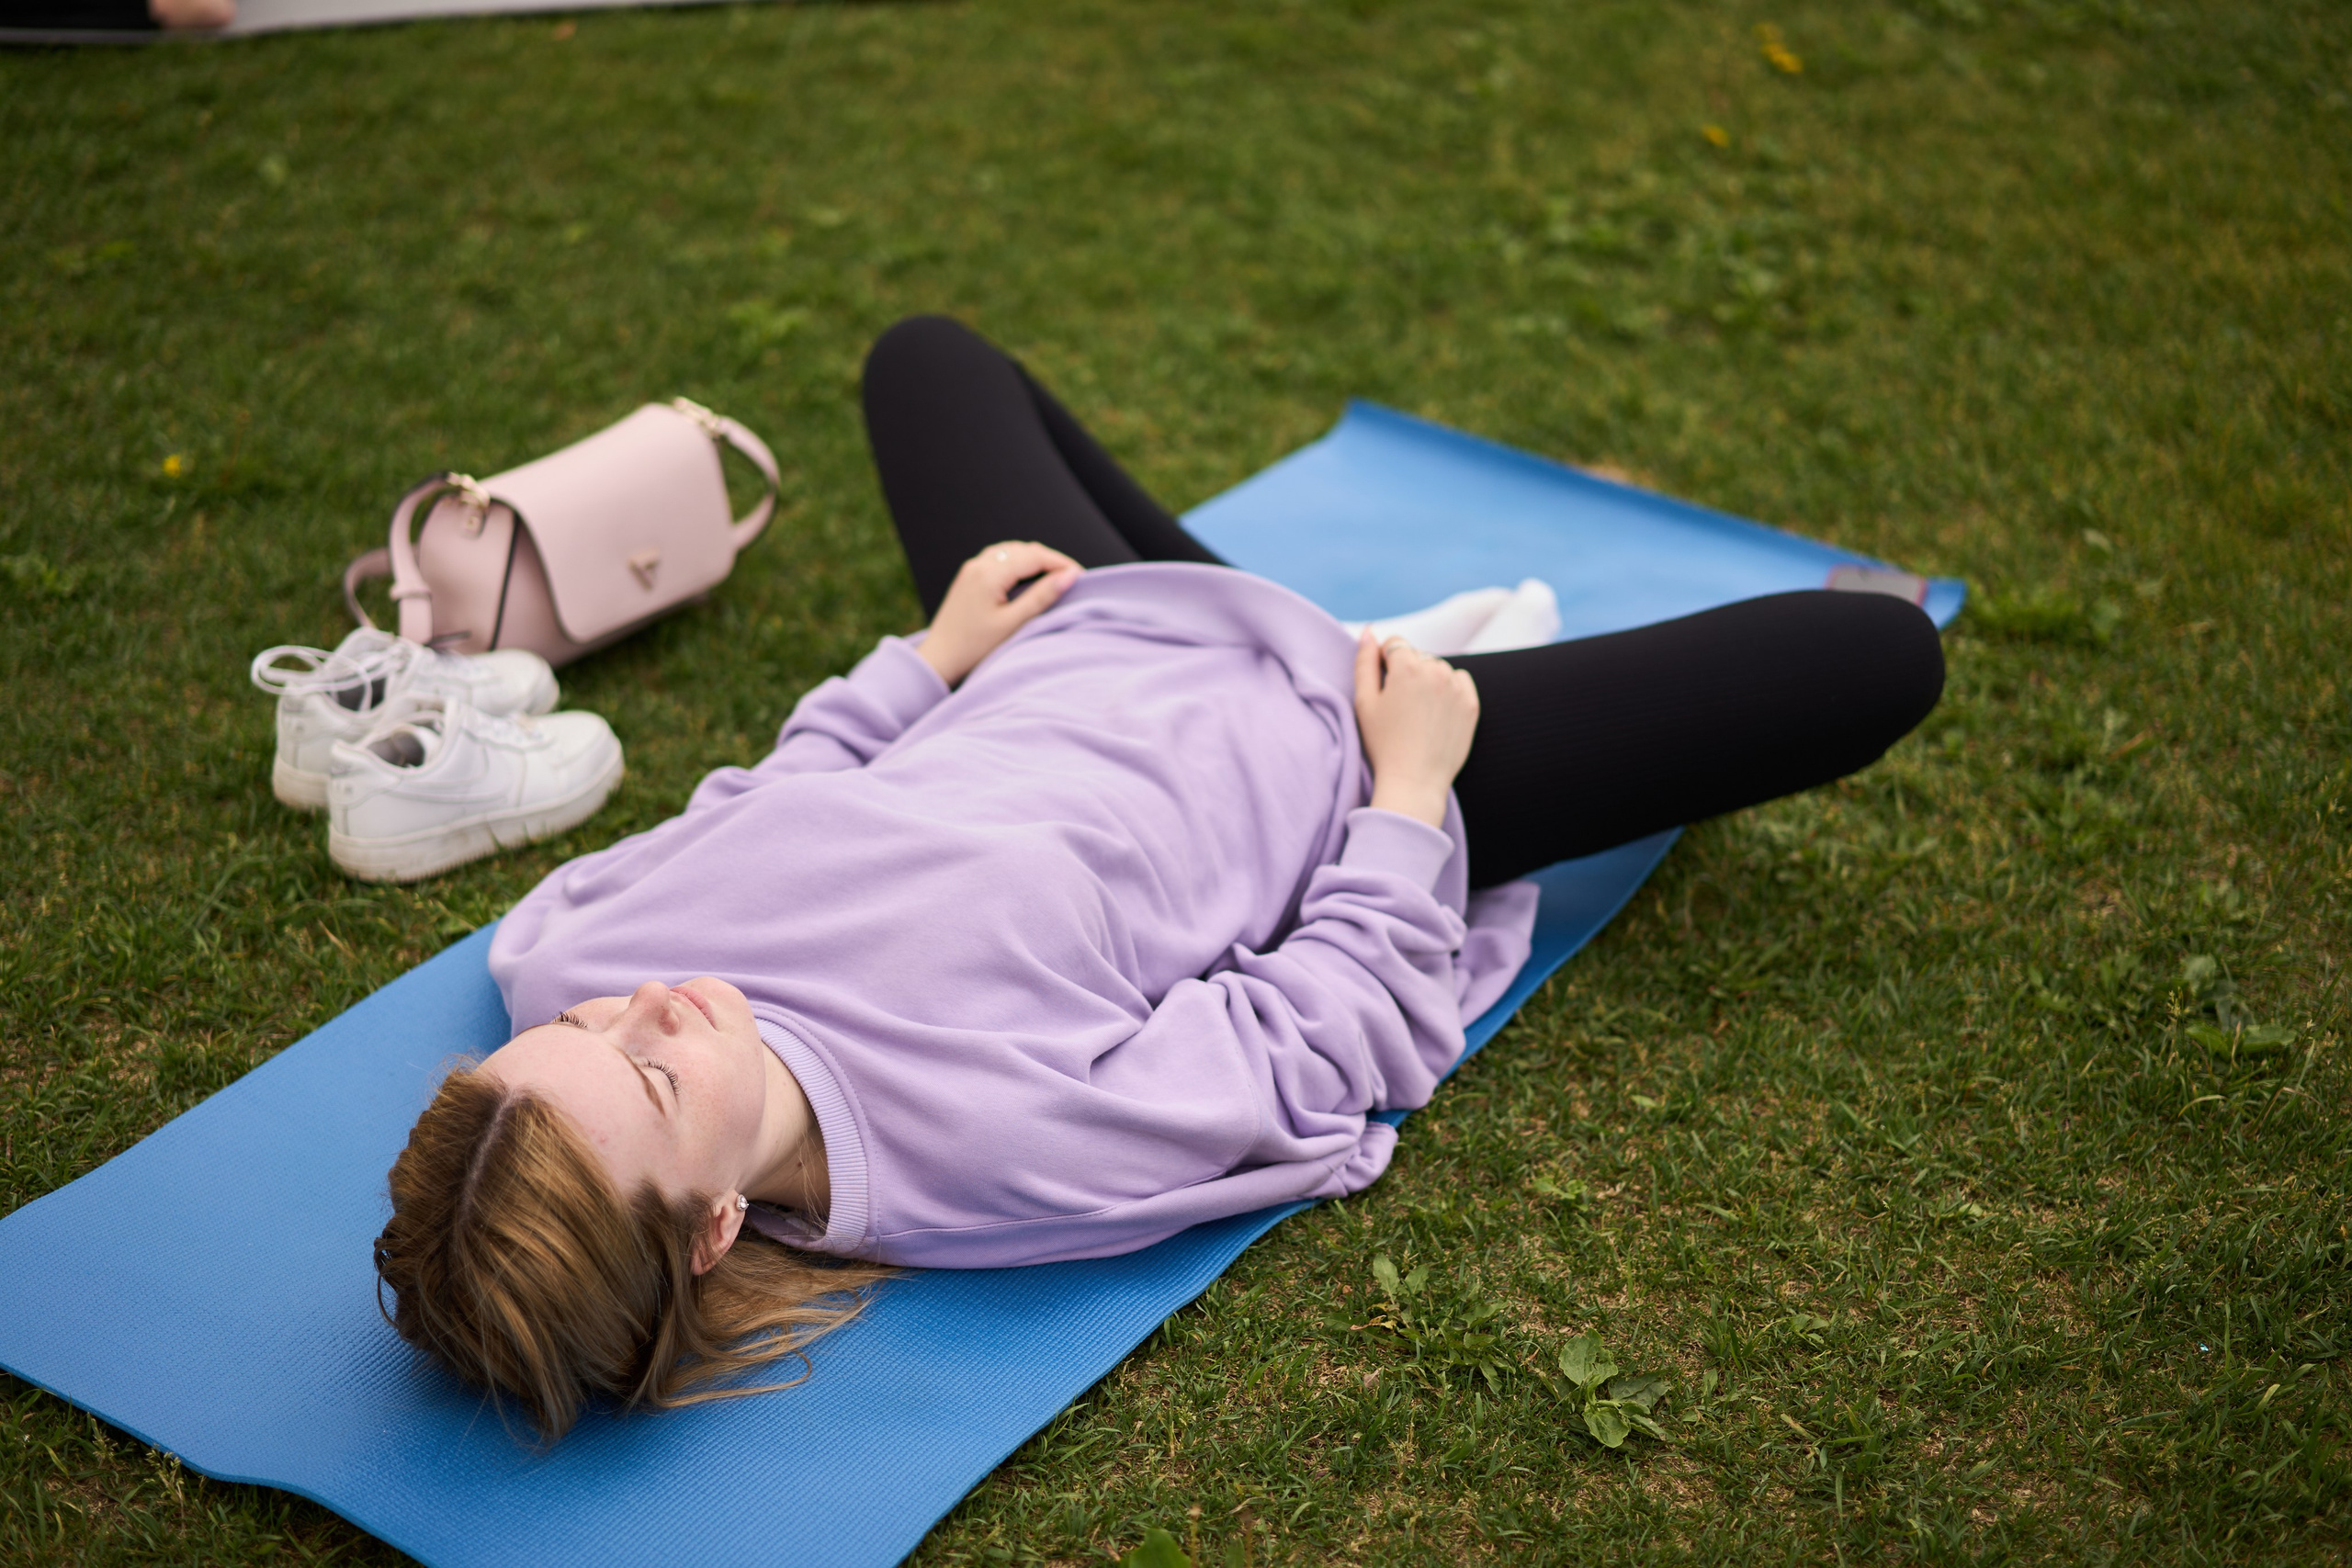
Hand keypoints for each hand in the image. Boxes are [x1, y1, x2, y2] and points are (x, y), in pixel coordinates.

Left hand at [917, 542, 1083, 686]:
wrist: (939, 660)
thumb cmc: (975, 648)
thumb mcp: (1013, 624)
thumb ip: (1041, 597)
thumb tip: (1069, 576)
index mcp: (989, 574)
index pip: (1034, 556)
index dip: (1061, 563)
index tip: (1081, 576)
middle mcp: (978, 565)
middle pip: (1024, 550)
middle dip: (1050, 560)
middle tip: (1071, 578)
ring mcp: (971, 569)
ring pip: (1011, 552)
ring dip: (1034, 560)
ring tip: (1053, 577)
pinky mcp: (967, 577)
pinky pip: (998, 559)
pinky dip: (1018, 563)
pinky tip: (1027, 578)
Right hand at [1353, 630, 1479, 827]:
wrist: (1414, 781)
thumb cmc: (1383, 743)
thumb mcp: (1364, 701)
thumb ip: (1364, 661)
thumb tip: (1369, 631)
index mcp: (1407, 667)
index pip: (1395, 644)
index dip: (1385, 662)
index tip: (1384, 687)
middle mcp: (1436, 671)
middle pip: (1417, 656)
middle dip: (1407, 671)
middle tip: (1400, 706)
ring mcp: (1456, 687)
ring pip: (1438, 667)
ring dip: (1428, 680)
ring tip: (1418, 712)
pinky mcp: (1471, 703)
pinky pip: (1459, 680)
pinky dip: (1449, 688)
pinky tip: (1436, 712)